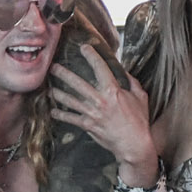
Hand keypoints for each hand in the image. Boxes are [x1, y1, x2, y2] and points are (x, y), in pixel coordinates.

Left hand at [50, 43, 156, 180]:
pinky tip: (53, 111)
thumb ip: (132, 83)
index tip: (84, 47)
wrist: (133, 144)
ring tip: (51, 88)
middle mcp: (100, 100)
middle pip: (78, 83)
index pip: (100, 68)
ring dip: (59, 94)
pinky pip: (71, 118)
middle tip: (54, 66)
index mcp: (113, 91)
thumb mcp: (141, 97)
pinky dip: (61, 115)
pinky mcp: (88, 125)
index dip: (91, 56)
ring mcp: (92, 113)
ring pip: (70, 100)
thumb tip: (125, 71)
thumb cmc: (139, 120)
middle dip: (64, 74)